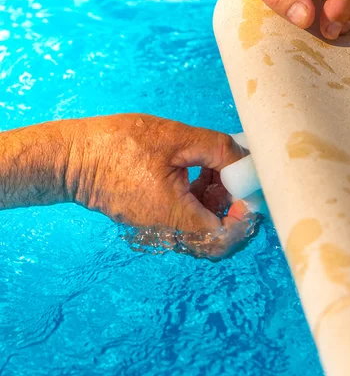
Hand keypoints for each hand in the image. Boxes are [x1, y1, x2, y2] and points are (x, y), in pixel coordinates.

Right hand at [66, 114, 251, 256]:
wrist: (73, 157)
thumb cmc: (119, 145)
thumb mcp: (176, 137)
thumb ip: (218, 149)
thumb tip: (246, 160)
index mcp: (173, 217)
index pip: (224, 238)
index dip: (246, 219)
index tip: (250, 191)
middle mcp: (166, 232)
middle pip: (216, 237)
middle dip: (234, 207)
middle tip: (237, 177)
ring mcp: (157, 229)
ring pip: (202, 227)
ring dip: (218, 201)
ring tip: (216, 167)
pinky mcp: (151, 219)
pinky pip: (185, 219)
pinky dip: (199, 199)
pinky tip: (199, 171)